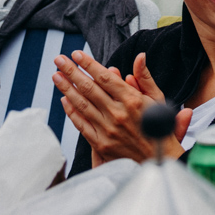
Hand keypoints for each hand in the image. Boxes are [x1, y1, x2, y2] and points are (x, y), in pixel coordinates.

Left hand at [54, 50, 191, 166]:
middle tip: (59, 60)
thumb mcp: (157, 99)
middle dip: (72, 71)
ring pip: (82, 105)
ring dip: (66, 89)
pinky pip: (81, 125)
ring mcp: (107, 129)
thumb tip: (140, 57)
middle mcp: (118, 113)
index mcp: (132, 100)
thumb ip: (145, 77)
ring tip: (56, 76)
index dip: (89, 64)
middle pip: (89, 88)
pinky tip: (64, 100)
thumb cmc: (158, 128)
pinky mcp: (100, 144)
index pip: (105, 78)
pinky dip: (71, 112)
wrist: (157, 159)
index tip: (77, 54)